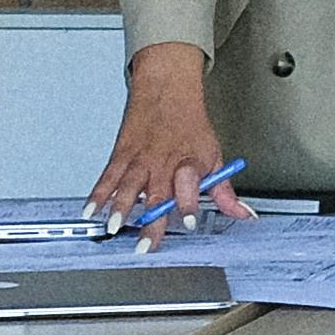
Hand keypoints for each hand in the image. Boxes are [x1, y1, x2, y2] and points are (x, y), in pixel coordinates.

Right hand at [90, 42, 227, 222]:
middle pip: (157, 195)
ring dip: (120, 207)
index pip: (190, 185)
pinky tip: (92, 210)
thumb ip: (224, 192)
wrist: (167, 91)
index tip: (189, 221)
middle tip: (145, 244)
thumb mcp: (214, 157)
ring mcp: (140, 160)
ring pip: (129, 185)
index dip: (189, 203)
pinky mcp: (122, 156)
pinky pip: (109, 177)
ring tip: (114, 226)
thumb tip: (243, 215)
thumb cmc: (190, 126)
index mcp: (189, 164)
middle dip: (151, 221)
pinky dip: (99, 194)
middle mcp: (163, 163)